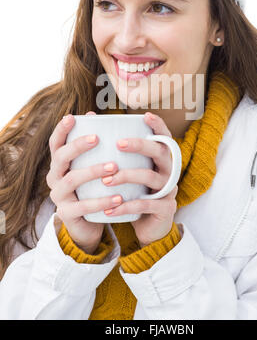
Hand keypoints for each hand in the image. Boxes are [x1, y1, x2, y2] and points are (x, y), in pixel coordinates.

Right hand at [46, 111, 123, 253]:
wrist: (88, 225)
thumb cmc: (92, 188)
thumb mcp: (91, 167)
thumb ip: (93, 146)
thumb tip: (94, 114)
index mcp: (60, 164)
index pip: (55, 144)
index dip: (61, 130)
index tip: (71, 117)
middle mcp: (54, 178)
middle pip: (60, 158)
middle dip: (77, 146)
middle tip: (97, 138)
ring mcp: (58, 196)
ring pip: (72, 180)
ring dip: (93, 171)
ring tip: (114, 167)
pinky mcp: (67, 214)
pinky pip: (83, 206)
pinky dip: (101, 201)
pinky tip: (119, 197)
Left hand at [101, 112, 177, 246]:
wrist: (150, 229)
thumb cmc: (135, 194)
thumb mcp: (131, 174)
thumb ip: (120, 156)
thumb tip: (93, 123)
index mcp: (162, 161)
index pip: (165, 138)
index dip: (158, 125)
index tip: (145, 115)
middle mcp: (169, 172)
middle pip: (160, 152)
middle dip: (140, 145)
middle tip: (118, 143)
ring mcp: (169, 191)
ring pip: (150, 178)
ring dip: (126, 176)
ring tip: (106, 181)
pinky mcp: (165, 210)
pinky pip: (144, 204)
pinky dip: (125, 206)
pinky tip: (109, 209)